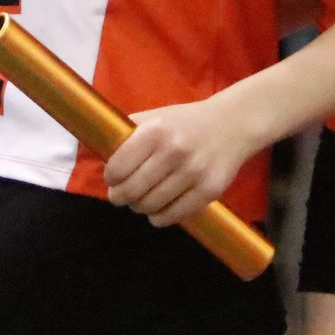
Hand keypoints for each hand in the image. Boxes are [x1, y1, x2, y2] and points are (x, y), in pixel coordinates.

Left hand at [104, 94, 257, 225]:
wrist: (233, 124)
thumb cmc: (187, 122)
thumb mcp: (157, 117)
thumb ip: (130, 133)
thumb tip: (101, 153)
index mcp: (156, 131)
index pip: (117, 168)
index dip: (111, 177)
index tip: (113, 178)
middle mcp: (173, 152)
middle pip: (131, 192)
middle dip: (120, 197)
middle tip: (121, 194)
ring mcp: (193, 173)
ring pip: (149, 207)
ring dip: (140, 206)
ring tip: (142, 198)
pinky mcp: (208, 192)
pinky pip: (170, 217)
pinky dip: (159, 217)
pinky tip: (160, 207)